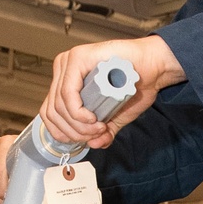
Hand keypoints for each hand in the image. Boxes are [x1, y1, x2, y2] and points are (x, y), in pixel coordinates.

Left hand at [40, 35, 184, 148]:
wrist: (153, 67)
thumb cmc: (134, 84)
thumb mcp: (114, 116)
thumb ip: (102, 131)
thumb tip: (93, 145)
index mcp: (65, 81)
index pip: (49, 113)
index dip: (64, 133)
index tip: (85, 139)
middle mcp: (63, 70)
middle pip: (53, 112)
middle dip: (75, 132)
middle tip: (97, 134)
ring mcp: (68, 62)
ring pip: (59, 105)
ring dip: (79, 125)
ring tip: (100, 127)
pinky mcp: (78, 58)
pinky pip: (68, 94)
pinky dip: (78, 113)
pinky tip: (93, 119)